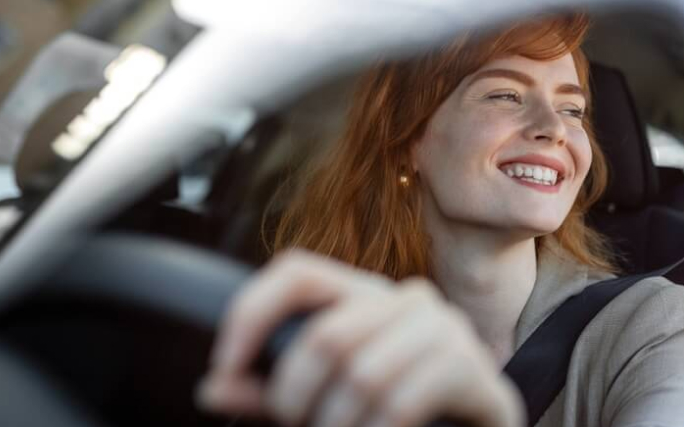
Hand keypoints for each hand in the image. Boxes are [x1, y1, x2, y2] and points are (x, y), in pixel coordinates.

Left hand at [197, 250, 524, 426]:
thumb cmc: (395, 416)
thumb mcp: (323, 403)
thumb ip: (271, 395)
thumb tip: (212, 388)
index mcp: (362, 296)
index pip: (297, 272)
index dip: (250, 313)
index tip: (222, 369)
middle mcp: (403, 298)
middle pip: (326, 335)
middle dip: (295, 399)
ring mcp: (443, 326)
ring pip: (362, 374)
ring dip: (336, 426)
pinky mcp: (470, 365)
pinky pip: (401, 402)